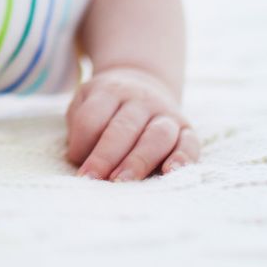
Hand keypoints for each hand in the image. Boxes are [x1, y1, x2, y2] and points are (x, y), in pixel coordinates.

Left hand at [65, 66, 197, 179]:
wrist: (142, 84)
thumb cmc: (106, 106)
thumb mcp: (85, 101)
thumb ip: (80, 123)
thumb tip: (81, 157)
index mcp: (109, 92)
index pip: (93, 117)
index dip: (82, 143)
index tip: (77, 165)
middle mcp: (140, 100)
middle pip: (124, 128)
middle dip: (106, 156)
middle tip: (94, 179)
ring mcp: (165, 113)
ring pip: (157, 136)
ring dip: (139, 161)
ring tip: (122, 182)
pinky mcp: (186, 128)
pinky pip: (189, 142)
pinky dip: (183, 157)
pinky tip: (170, 173)